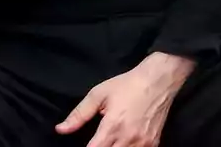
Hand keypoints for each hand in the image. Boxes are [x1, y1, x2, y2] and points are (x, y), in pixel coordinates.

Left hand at [55, 53, 193, 146]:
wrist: (160, 79)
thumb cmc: (128, 84)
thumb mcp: (99, 94)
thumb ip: (79, 114)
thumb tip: (60, 130)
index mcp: (112, 127)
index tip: (88, 145)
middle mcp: (128, 138)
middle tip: (98, 142)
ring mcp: (143, 143)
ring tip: (110, 142)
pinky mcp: (153, 143)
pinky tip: (123, 143)